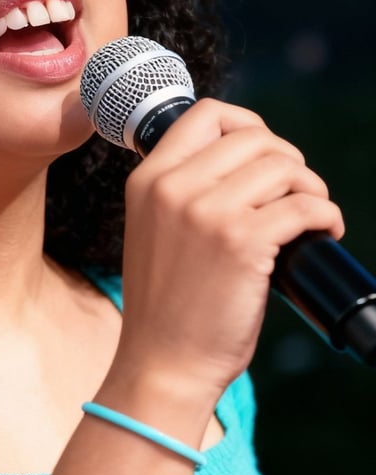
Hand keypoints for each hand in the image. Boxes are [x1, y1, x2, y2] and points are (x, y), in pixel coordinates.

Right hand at [114, 98, 344, 397]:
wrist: (162, 360)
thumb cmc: (165, 303)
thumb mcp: (153, 230)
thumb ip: (182, 190)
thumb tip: (246, 161)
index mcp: (148, 181)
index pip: (205, 115)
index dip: (246, 123)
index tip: (264, 153)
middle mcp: (172, 188)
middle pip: (255, 138)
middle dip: (288, 161)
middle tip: (295, 193)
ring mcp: (205, 212)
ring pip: (284, 167)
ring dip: (311, 188)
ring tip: (309, 217)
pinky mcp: (242, 242)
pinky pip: (306, 205)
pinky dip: (327, 216)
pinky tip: (322, 234)